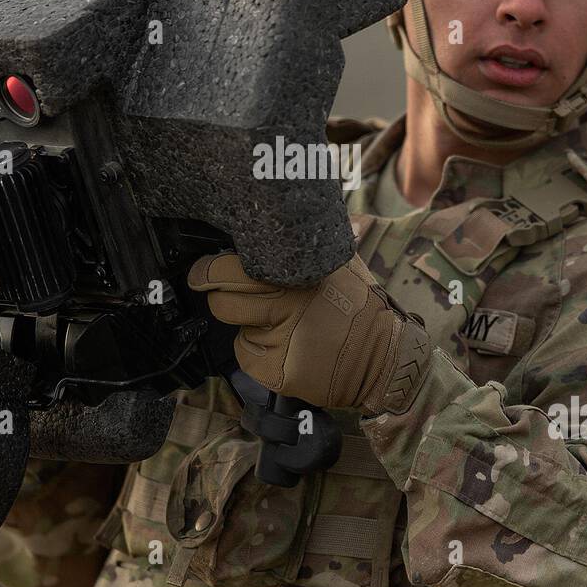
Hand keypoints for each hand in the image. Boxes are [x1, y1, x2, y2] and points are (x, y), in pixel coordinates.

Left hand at [187, 252, 431, 414]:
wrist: (384, 356)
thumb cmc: (358, 306)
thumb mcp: (340, 263)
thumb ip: (306, 243)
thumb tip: (272, 214)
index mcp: (296, 273)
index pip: (229, 269)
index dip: (209, 270)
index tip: (201, 272)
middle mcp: (286, 305)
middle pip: (222, 301)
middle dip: (221, 298)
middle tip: (231, 296)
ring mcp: (281, 341)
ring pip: (237, 331)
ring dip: (250, 328)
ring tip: (284, 326)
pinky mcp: (279, 371)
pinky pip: (248, 358)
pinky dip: (259, 355)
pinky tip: (288, 349)